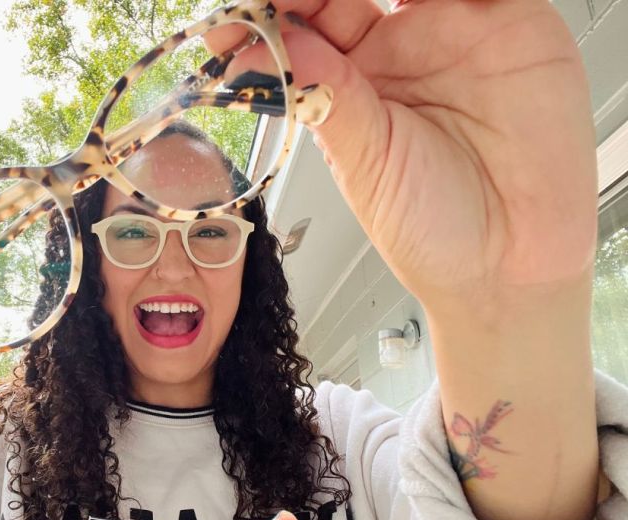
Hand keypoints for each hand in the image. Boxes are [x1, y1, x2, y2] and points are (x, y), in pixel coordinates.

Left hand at [263, 0, 596, 317]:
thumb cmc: (434, 230)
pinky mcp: (512, 20)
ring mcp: (451, 29)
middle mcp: (396, 49)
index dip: (272, 11)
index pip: (303, 24)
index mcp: (349, 84)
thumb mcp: (365, 166)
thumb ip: (327, 101)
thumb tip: (272, 52)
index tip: (237, 16)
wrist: (510, 265)